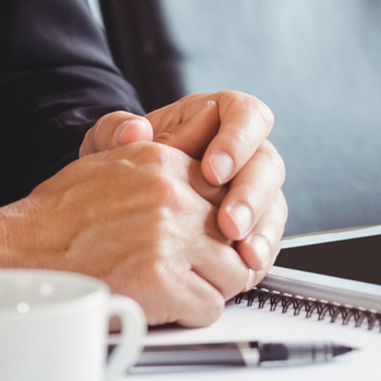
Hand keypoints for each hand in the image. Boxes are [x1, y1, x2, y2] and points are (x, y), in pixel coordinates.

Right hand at [0, 142, 248, 326]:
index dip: (218, 225)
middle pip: (235, 235)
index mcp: (164, 162)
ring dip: (208, 288)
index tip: (208, 242)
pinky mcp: (162, 280)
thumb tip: (204, 185)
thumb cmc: (56, 218)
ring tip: (175, 292)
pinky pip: (210, 307)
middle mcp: (172, 194)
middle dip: (219, 259)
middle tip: (194, 274)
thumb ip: (160, 171)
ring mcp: (170, 236)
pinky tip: (162, 307)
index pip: (227, 194)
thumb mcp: (110, 166)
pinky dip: (190, 315)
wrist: (16, 252)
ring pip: (232, 273)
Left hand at [81, 91, 286, 276]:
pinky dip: (261, 250)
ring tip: (241, 251)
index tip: (214, 170)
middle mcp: (241, 153)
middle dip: (251, 195)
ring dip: (260, 228)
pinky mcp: (253, 225)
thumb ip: (115, 131)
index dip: (238, 141)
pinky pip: (269, 236)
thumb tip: (134, 130)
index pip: (246, 116)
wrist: (116, 207)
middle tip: (228, 223)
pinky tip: (247, 265)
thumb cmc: (121, 166)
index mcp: (215, 118)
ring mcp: (250, 190)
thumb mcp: (108, 144)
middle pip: (266, 163)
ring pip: (273, 202)